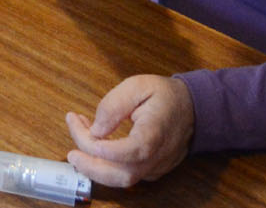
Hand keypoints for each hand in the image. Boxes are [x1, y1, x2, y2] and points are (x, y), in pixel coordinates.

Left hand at [64, 74, 194, 187]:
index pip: (131, 151)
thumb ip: (115, 104)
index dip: (105, 150)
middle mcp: (156, 157)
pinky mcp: (150, 171)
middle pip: (122, 175)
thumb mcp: (138, 86)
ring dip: (94, 166)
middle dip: (91, 165)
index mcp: (155, 134)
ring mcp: (154, 167)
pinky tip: (94, 143)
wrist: (194, 109)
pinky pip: (125, 175)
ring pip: (122, 180)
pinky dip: (105, 165)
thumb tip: (95, 128)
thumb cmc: (164, 95)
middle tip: (71, 149)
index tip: (86, 132)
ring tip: (79, 142)